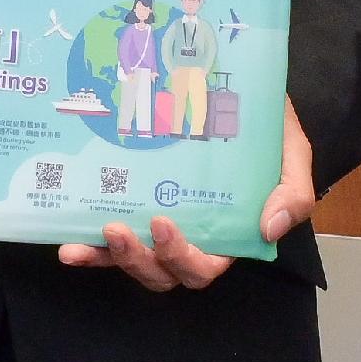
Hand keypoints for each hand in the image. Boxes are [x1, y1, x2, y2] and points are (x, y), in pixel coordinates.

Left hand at [65, 100, 314, 291]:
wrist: (243, 90)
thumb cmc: (269, 129)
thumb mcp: (293, 154)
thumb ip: (292, 192)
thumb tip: (269, 228)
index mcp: (228, 232)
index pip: (205, 264)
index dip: (182, 256)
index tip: (163, 223)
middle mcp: (191, 234)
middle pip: (163, 272)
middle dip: (138, 259)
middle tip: (117, 229)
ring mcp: (159, 220)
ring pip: (133, 259)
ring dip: (107, 257)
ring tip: (83, 240)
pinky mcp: (135, 202)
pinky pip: (109, 236)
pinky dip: (90, 246)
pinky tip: (67, 241)